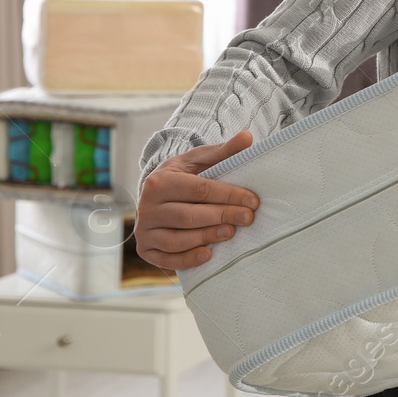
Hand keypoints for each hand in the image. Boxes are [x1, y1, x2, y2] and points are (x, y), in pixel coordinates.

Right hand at [135, 131, 259, 269]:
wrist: (155, 194)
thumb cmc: (182, 176)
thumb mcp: (198, 160)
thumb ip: (223, 151)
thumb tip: (248, 136)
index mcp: (159, 182)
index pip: (199, 190)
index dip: (229, 195)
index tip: (253, 201)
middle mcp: (146, 207)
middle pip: (188, 216)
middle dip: (222, 216)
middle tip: (248, 218)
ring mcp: (144, 230)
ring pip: (177, 239)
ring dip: (207, 237)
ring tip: (231, 233)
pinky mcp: (145, 249)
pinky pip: (166, 259)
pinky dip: (187, 259)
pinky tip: (208, 255)